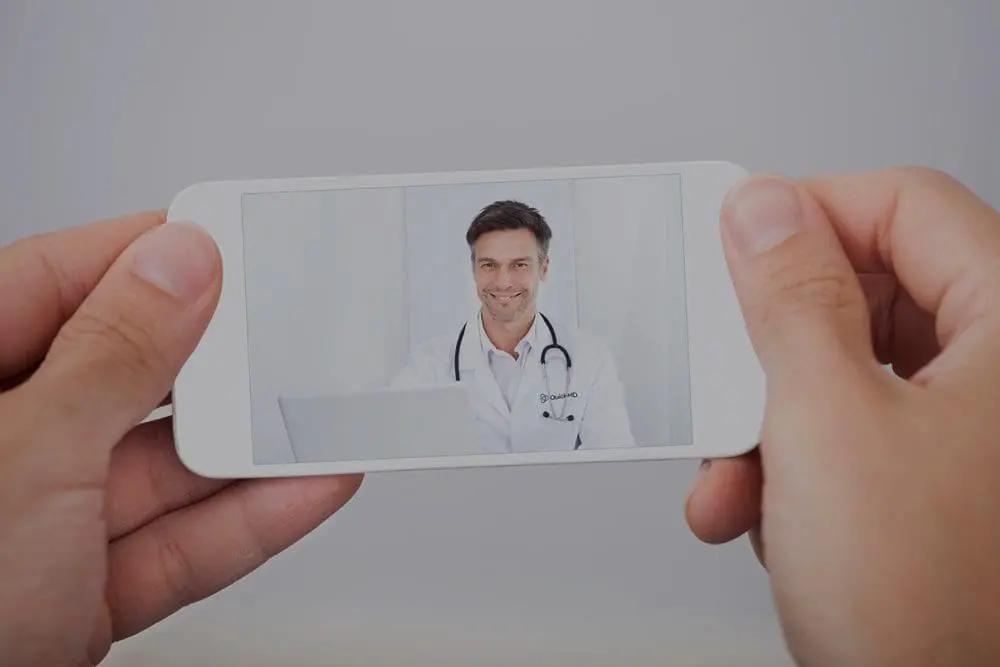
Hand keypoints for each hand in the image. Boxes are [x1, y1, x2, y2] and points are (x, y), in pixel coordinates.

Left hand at [0, 212, 362, 665]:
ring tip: (319, 414)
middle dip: (214, 365)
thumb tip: (180, 266)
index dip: (145, 255)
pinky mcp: (83, 589)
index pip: (55, 284)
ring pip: (162, 467)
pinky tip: (305, 486)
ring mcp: (38, 524)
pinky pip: (176, 542)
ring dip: (248, 450)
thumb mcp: (29, 459)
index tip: (228, 239)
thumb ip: (112, 357)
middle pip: (123, 377)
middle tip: (288, 333)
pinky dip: (245, 520)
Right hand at [685, 167, 999, 664]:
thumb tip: (761, 209)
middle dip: (769, 347)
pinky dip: (784, 465)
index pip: (906, 205)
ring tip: (732, 476)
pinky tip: (754, 512)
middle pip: (866, 293)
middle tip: (720, 365)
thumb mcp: (825, 424)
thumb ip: (789, 299)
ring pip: (841, 371)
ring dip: (763, 421)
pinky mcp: (929, 477)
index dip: (808, 211)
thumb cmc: (927, 608)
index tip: (730, 239)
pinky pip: (843, 432)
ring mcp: (968, 429)